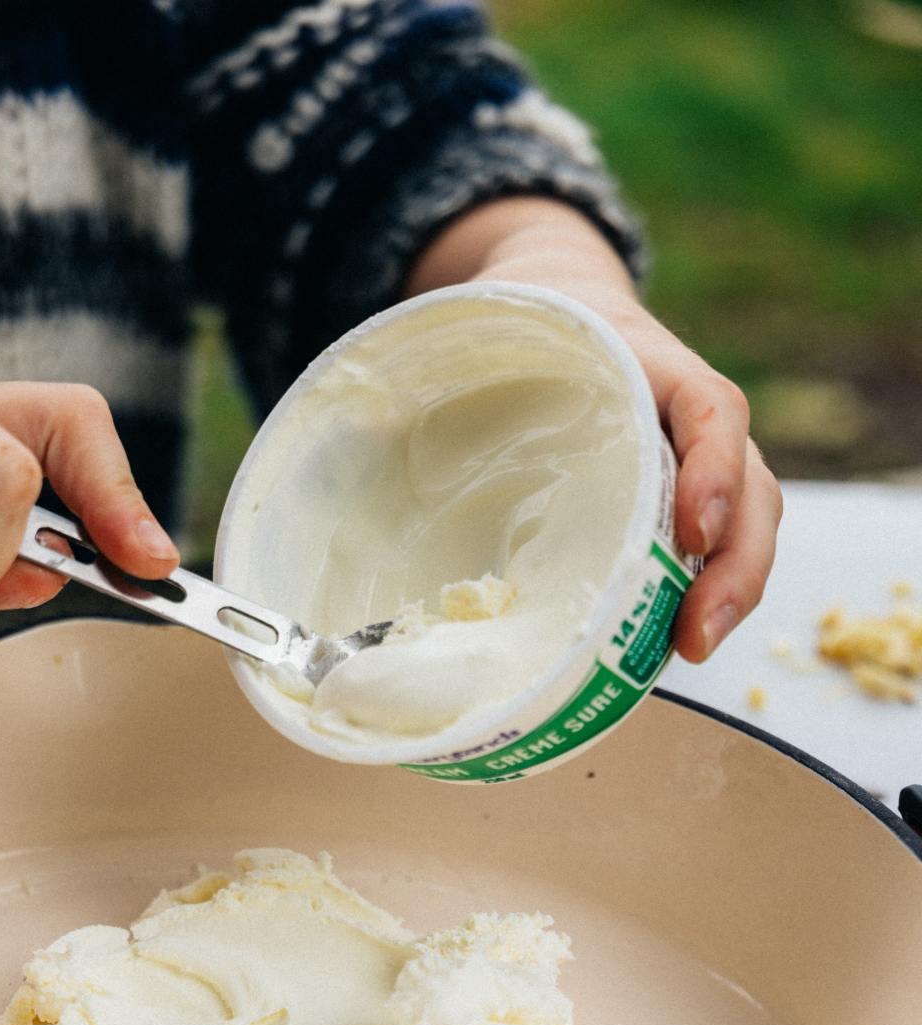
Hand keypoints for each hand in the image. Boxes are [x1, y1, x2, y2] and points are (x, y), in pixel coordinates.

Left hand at [405, 199, 781, 661]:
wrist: (557, 298)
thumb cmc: (521, 325)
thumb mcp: (482, 327)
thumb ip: (431, 376)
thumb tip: (346, 440)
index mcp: (648, 363)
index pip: (710, 409)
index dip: (714, 472)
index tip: (692, 532)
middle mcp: (689, 417)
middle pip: (752, 488)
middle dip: (736, 566)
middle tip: (696, 635)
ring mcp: (695, 463)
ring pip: (747, 527)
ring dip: (730, 594)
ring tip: (689, 651)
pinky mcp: (678, 504)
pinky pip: (713, 551)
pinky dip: (701, 597)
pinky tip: (669, 644)